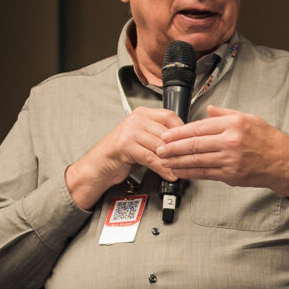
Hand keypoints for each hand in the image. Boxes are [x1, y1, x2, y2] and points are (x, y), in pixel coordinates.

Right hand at [66, 107, 181, 209]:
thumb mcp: (143, 140)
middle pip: (166, 132)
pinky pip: (150, 157)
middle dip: (178, 149)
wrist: (99, 166)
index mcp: (142, 113)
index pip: (169, 116)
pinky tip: (169, 174)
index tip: (190, 142)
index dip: (182, 130)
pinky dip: (162, 168)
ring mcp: (130, 131)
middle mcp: (136, 119)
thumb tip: (182, 142)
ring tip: (180, 169)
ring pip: (160, 145)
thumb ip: (159, 137)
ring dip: (172, 160)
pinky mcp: (126, 145)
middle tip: (188, 160)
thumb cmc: (121, 154)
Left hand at [156, 104, 288, 195]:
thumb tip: (209, 110)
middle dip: (172, 147)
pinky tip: (179, 171)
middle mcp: (231, 141)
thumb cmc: (269, 140)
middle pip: (194, 144)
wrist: (285, 163)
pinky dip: (189, 173)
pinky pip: (205, 174)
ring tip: (163, 160)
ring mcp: (230, 160)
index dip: (179, 132)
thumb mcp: (250, 118)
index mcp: (234, 124)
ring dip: (176, 161)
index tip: (167, 134)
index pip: (199, 127)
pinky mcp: (231, 175)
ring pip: (196, 161)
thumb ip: (226, 114)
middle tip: (159, 148)